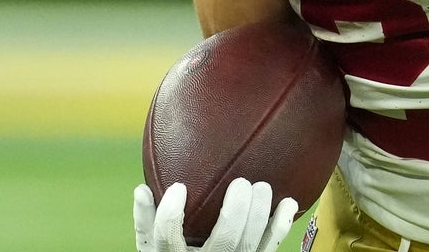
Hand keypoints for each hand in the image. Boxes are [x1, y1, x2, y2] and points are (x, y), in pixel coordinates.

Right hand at [134, 179, 298, 251]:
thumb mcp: (150, 247)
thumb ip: (146, 221)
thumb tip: (141, 189)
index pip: (169, 239)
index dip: (171, 214)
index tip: (179, 187)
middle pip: (224, 242)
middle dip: (236, 211)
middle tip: (241, 183)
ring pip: (250, 246)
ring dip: (260, 214)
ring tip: (261, 186)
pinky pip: (270, 248)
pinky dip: (280, 226)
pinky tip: (287, 202)